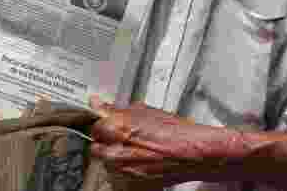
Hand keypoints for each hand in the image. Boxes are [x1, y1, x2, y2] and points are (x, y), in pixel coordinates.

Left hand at [88, 97, 243, 188]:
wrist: (191, 153)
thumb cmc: (173, 131)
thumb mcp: (143, 111)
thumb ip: (116, 109)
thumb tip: (98, 104)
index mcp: (116, 128)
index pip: (95, 127)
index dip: (103, 125)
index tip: (109, 124)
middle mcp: (115, 151)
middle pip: (97, 147)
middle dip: (107, 142)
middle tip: (122, 137)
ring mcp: (122, 169)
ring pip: (107, 162)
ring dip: (115, 155)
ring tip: (134, 149)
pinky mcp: (130, 182)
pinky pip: (118, 173)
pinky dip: (125, 167)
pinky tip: (139, 159)